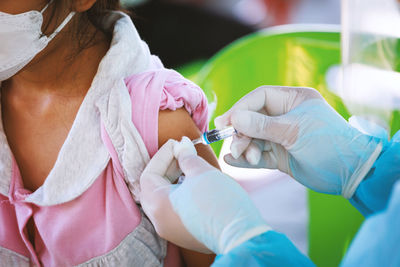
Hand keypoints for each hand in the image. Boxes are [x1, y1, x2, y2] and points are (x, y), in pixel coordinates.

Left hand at [139, 137, 269, 253]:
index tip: (177, 143)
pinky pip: (174, 210)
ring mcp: (171, 231)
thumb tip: (182, 145)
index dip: (163, 155)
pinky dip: (180, 194)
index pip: (149, 174)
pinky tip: (195, 185)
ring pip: (165, 200)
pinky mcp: (185, 235)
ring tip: (190, 166)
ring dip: (174, 180)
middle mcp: (158, 221)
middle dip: (168, 167)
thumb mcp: (201, 172)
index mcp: (157, 205)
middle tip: (183, 152)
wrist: (241, 236)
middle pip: (154, 188)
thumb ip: (186, 157)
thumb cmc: (220, 202)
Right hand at [215, 86, 382, 197]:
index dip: (241, 108)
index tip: (225, 121)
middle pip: (253, 119)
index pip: (259, 98)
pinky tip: (233, 161)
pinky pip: (259, 154)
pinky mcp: (281, 155)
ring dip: (245, 147)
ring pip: (254, 138)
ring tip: (243, 157)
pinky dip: (246, 158)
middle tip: (234, 145)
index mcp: (293, 100)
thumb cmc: (328, 143)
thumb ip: (262, 126)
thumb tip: (234, 118)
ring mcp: (282, 137)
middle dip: (242, 132)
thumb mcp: (294, 131)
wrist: (351, 173)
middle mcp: (286, 116)